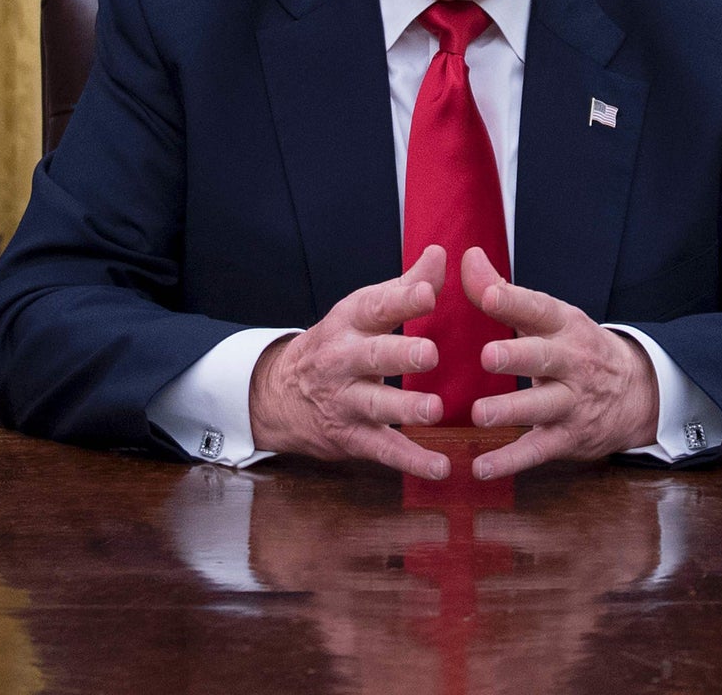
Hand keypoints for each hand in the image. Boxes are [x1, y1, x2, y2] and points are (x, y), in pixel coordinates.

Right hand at [246, 245, 450, 480]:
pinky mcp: (352, 437)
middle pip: (372, 356)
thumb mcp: (362, 311)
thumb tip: (441, 254)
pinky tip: (441, 467)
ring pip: (376, 406)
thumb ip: (406, 287)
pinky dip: (412, 461)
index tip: (428, 292)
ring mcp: (345, 401)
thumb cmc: (339, 344)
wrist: (280, 394)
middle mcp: (342, 360)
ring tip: (435, 410)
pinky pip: (384, 450)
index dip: (402, 299)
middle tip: (430, 353)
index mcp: (349, 323)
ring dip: (406, 409)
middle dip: (400, 355)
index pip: (374, 307)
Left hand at [461, 247, 657, 480]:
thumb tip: (467, 257)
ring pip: (542, 406)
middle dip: (517, 356)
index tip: (486, 292)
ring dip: (511, 411)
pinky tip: (481, 467)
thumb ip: (503, 292)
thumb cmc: (575, 347)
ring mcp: (572, 402)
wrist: (637, 393)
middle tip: (487, 356)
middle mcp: (571, 362)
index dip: (512, 300)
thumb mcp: (550, 317)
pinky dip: (510, 461)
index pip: (538, 308)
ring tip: (479, 414)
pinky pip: (537, 451)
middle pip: (544, 357)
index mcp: (563, 325)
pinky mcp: (567, 438)